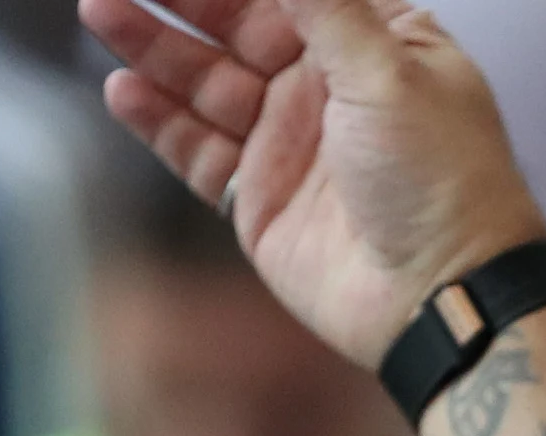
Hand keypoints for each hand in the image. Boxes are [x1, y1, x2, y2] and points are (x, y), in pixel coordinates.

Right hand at [81, 0, 545, 367]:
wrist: (441, 295)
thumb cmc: (444, 181)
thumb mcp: (389, 72)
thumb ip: (325, 6)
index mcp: (373, 41)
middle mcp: (327, 85)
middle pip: (236, 25)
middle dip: (179, 0)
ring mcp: (289, 141)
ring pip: (204, 82)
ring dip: (152, 49)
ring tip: (101, 12)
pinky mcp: (260, 197)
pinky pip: (196, 149)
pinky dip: (157, 120)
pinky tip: (122, 89)